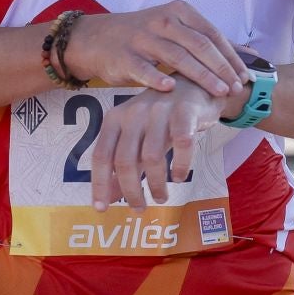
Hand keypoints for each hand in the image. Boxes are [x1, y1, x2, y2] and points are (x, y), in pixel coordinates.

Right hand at [65, 2, 249, 98]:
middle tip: (236, 88)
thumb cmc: (145, 37)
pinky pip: (143, 68)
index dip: (231, 56)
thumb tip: (249, 53)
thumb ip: (207, 41)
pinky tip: (172, 88)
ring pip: (177, 56)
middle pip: (199, 45)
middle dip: (221, 68)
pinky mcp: (124, 55)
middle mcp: (163, 20)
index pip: (212, 34)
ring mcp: (142, 37)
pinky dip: (157, 78)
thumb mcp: (176, 30)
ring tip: (218, 92)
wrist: (98, 38)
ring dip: (201, 76)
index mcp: (179, 12)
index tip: (245, 77)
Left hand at [89, 77, 225, 211]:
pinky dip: (180, 165)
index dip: (99, 184)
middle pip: (125, 160)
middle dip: (131, 190)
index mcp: (116, 118)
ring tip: (161, 196)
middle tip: (139, 207)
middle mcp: (134, 112)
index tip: (101, 209)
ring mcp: (159, 110)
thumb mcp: (137, 137)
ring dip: (156, 183)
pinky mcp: (185, 111)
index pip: (101, 155)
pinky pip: (182, 144)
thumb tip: (109, 197)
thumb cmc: (161, 117)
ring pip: (151, 156)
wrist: (194, 85)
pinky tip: (179, 177)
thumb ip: (123, 164)